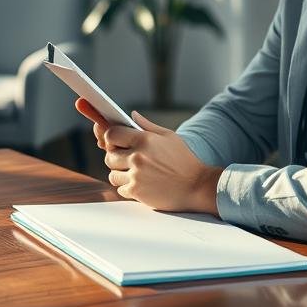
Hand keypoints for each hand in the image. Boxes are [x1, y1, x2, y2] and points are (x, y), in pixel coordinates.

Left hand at [76, 99, 221, 212]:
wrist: (198, 186)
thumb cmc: (185, 160)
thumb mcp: (169, 137)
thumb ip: (146, 125)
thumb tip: (131, 114)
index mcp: (144, 139)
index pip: (111, 134)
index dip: (110, 138)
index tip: (115, 142)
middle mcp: (137, 156)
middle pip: (109, 156)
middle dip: (115, 157)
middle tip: (127, 160)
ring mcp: (136, 175)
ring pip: (112, 174)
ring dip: (120, 174)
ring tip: (135, 173)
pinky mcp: (137, 192)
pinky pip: (120, 188)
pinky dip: (128, 188)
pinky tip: (141, 184)